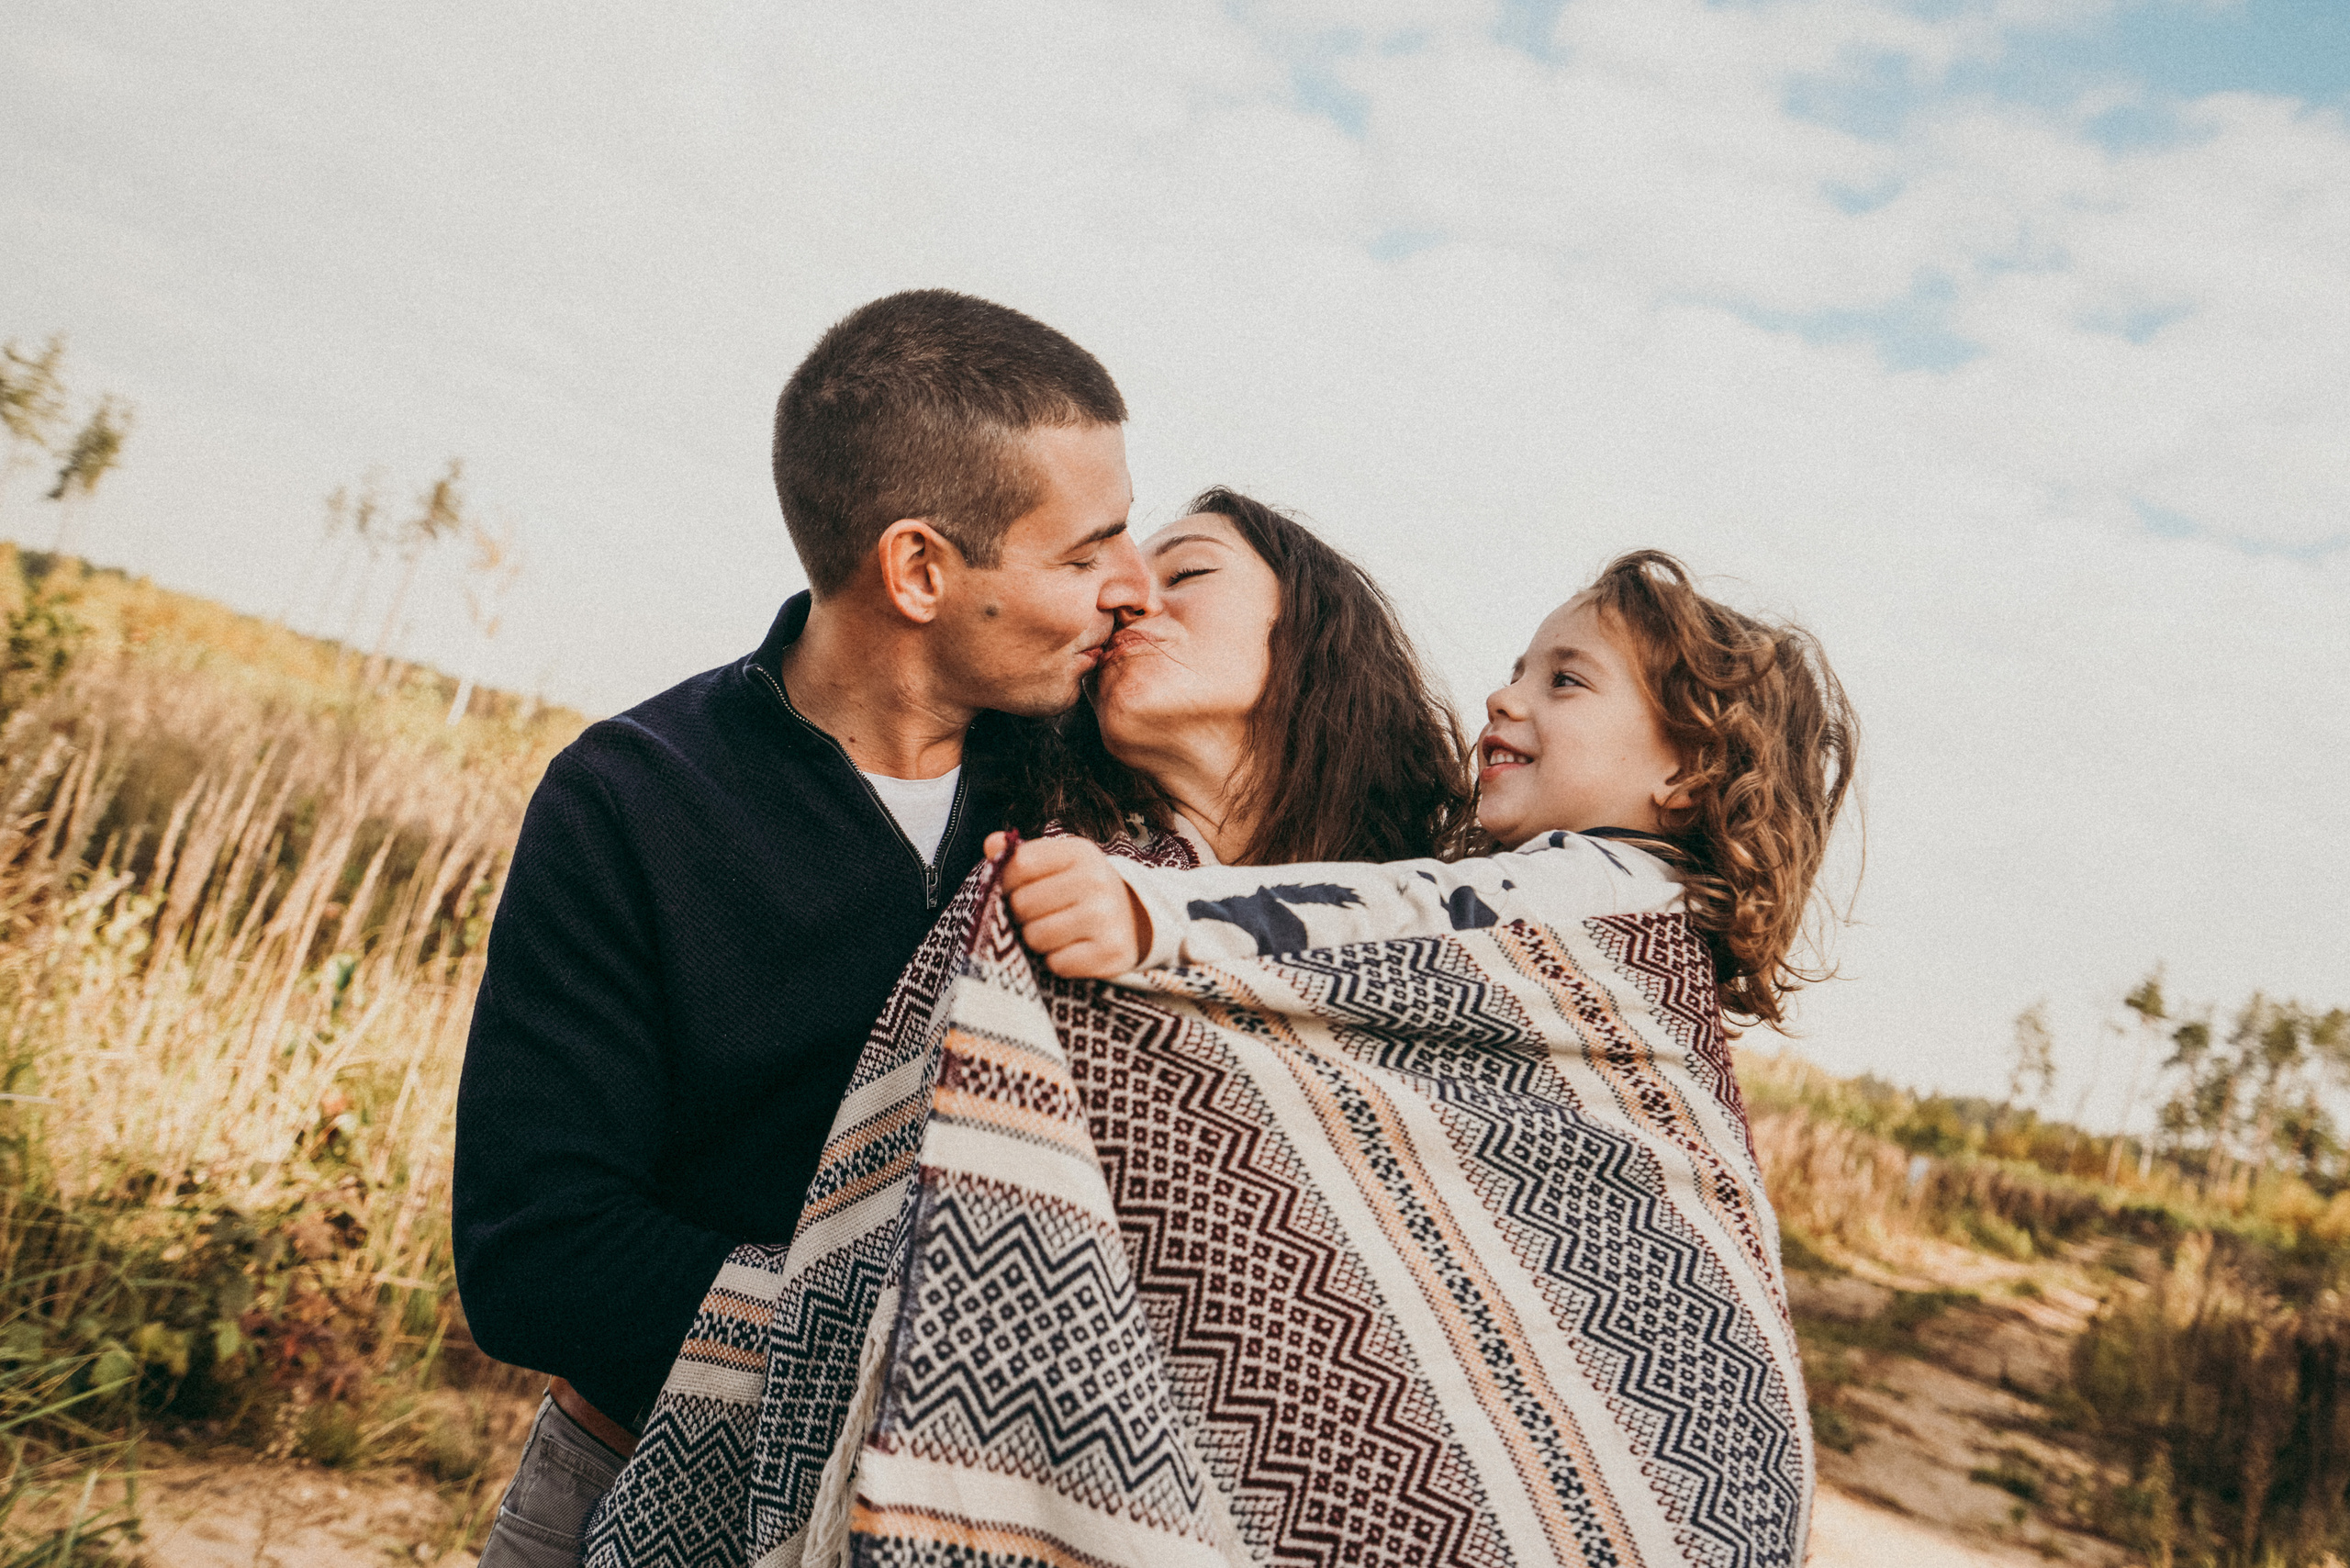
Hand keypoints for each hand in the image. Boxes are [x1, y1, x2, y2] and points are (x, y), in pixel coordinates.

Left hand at [985, 832, 1151, 977]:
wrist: (1136, 920)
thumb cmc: (1083, 889)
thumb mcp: (1058, 864)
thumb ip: (1020, 855)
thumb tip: (991, 844)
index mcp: (1080, 852)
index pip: (1019, 865)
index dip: (1006, 882)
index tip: (1016, 889)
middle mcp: (1096, 881)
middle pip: (1022, 904)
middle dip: (1022, 915)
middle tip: (1041, 915)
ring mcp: (1106, 917)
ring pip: (1036, 937)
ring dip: (1038, 941)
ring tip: (1057, 932)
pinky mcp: (1110, 952)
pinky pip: (1057, 964)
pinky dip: (1058, 961)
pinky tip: (1073, 949)